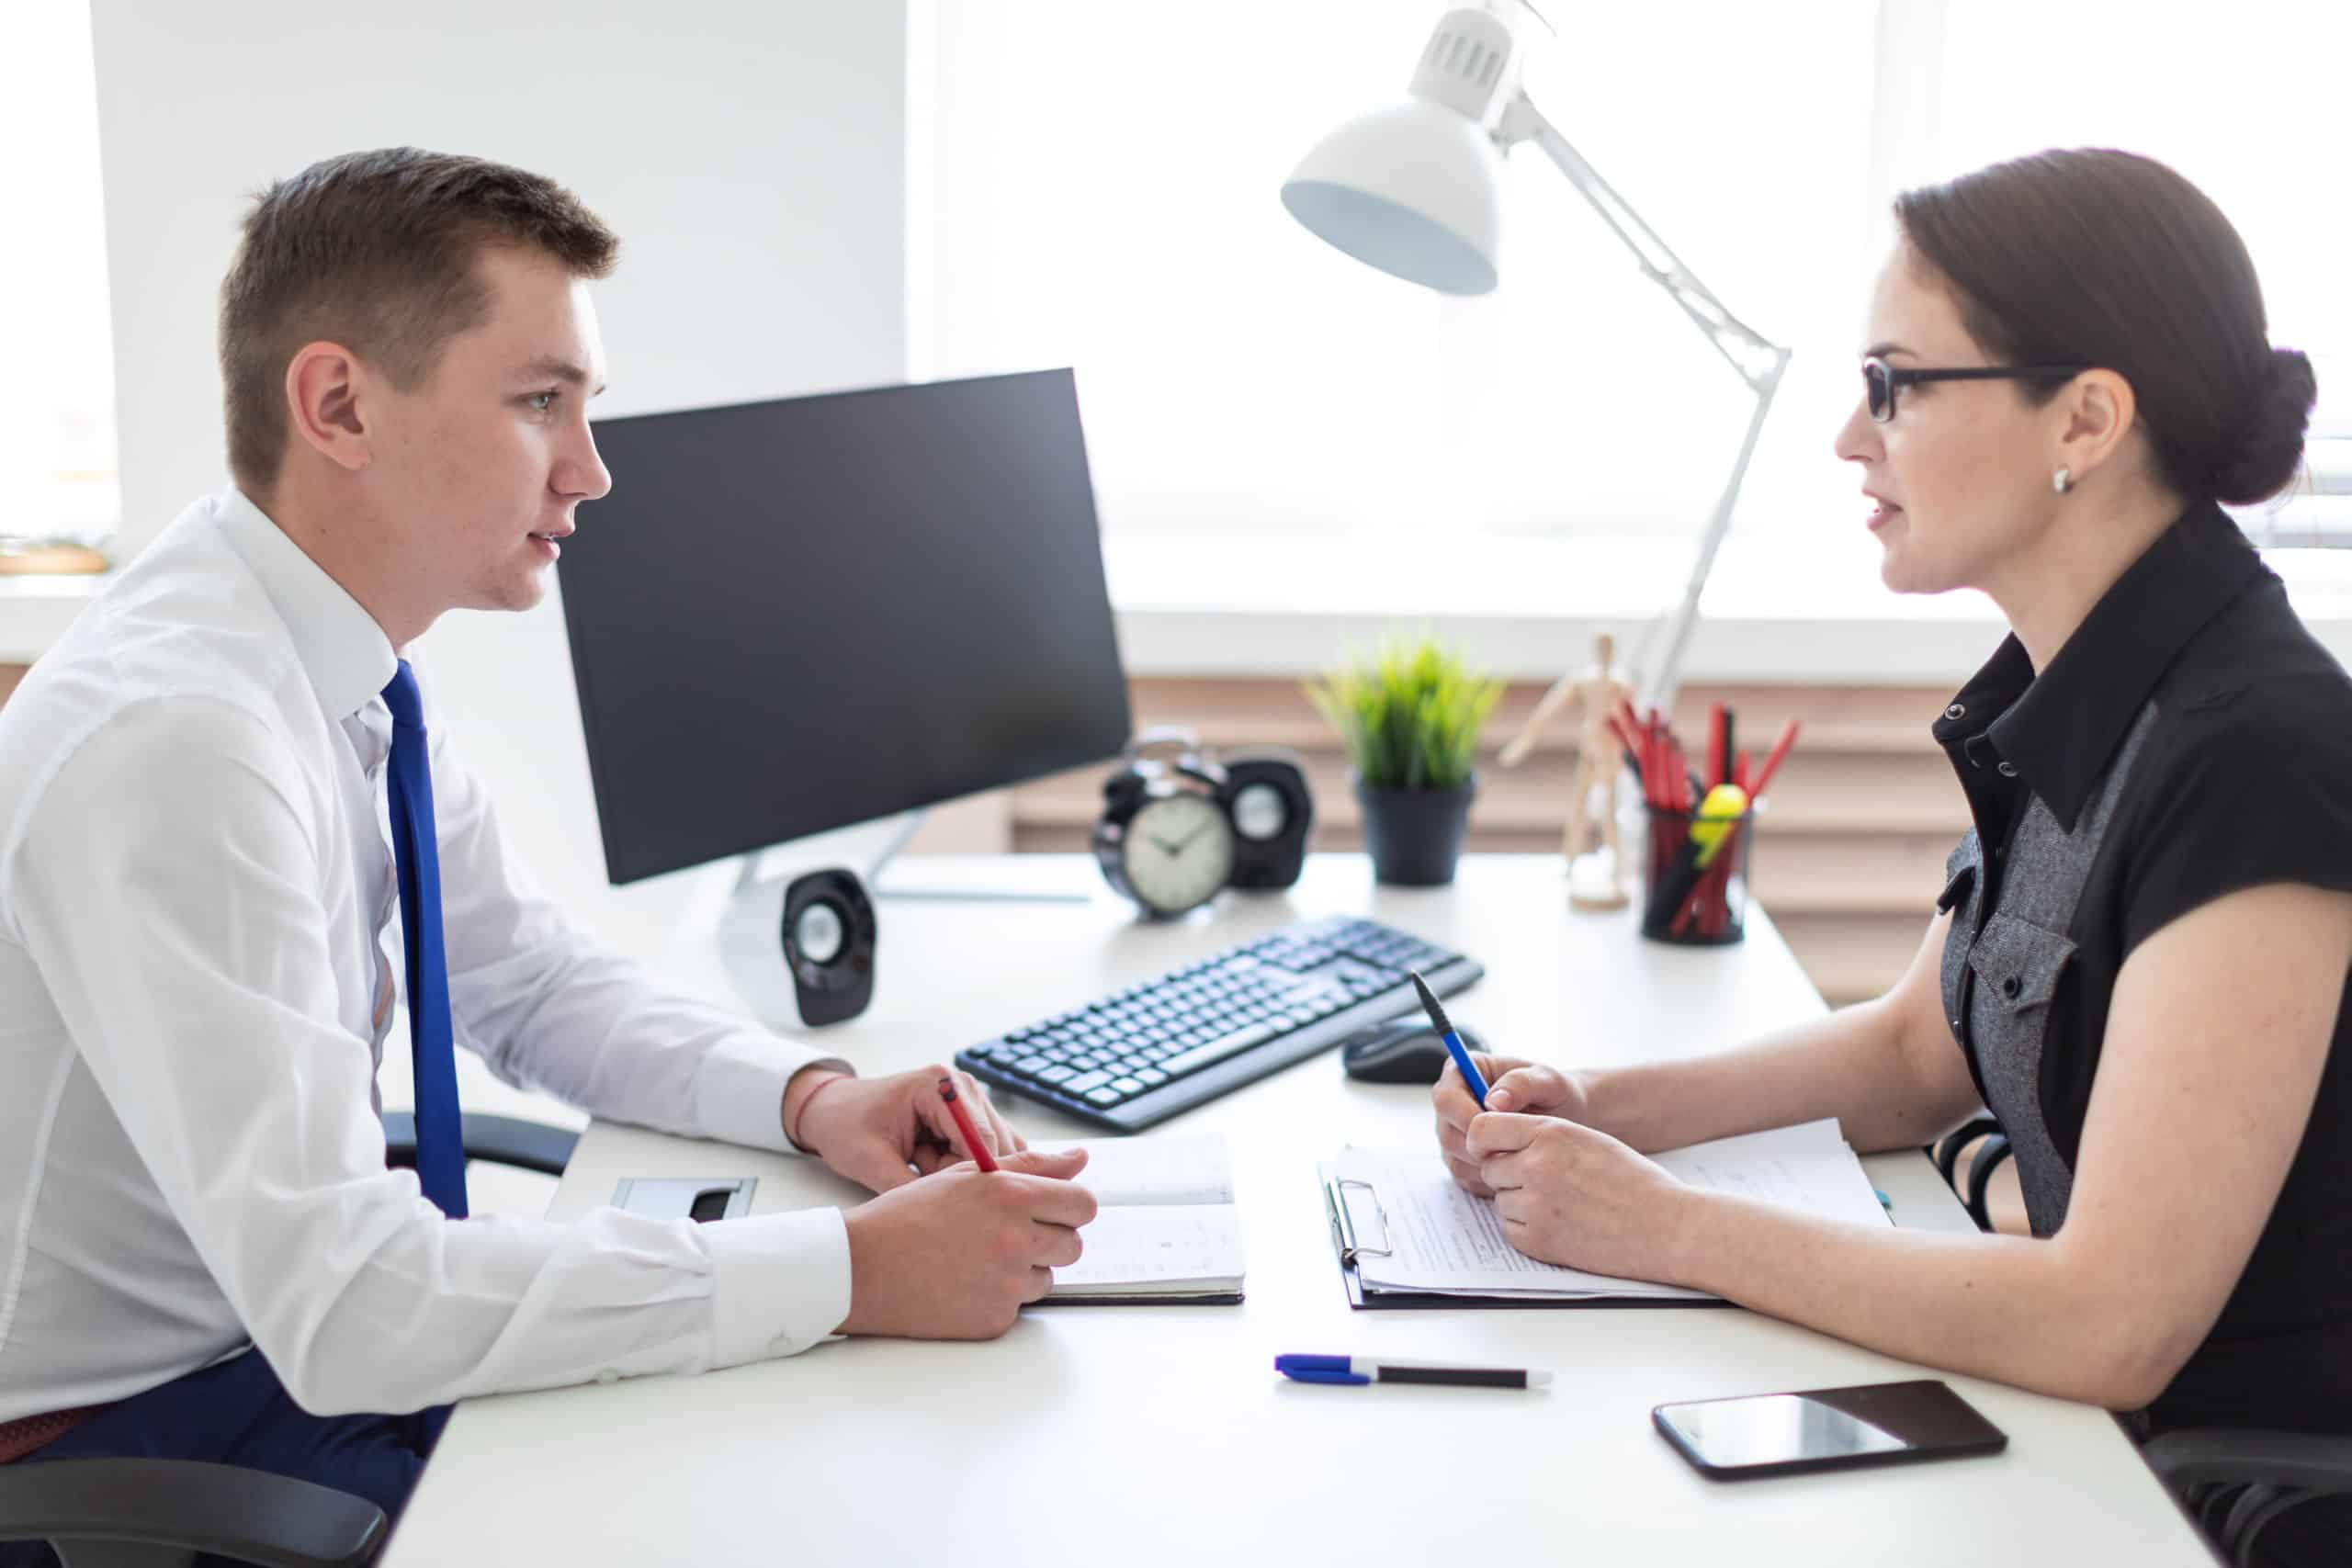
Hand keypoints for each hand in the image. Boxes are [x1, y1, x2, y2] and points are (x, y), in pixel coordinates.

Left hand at [787, 1064, 1025, 1192]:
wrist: (833, 1111)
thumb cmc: (845, 1127)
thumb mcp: (870, 1162)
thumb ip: (909, 1187)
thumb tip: (944, 1218)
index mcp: (939, 1084)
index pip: (980, 1136)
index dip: (974, 1176)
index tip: (955, 1204)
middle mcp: (962, 1086)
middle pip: (994, 1144)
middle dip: (964, 1172)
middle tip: (919, 1175)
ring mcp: (969, 1099)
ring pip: (992, 1152)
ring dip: (961, 1170)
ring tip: (920, 1165)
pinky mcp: (970, 1116)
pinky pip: (984, 1151)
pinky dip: (961, 1167)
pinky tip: (931, 1165)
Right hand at [838, 1149, 1098, 1337]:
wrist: (861, 1269)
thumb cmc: (907, 1217)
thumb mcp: (966, 1176)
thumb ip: (1030, 1165)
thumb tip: (1079, 1159)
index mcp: (1011, 1196)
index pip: (1082, 1203)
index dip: (1070, 1207)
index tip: (1055, 1210)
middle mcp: (1015, 1239)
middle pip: (1073, 1244)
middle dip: (1050, 1239)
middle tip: (1010, 1235)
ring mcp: (1007, 1284)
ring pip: (1048, 1277)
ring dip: (1026, 1271)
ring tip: (978, 1259)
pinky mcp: (995, 1319)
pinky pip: (1019, 1307)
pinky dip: (998, 1298)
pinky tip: (963, 1284)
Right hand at [1432, 1054, 1589, 1195]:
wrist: (1566, 1119)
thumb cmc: (1556, 1094)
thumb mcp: (1549, 1081)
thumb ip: (1522, 1084)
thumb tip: (1492, 1101)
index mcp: (1463, 1073)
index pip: (1446, 1099)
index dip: (1466, 1118)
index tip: (1499, 1130)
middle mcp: (1452, 1105)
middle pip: (1446, 1134)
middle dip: (1481, 1148)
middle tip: (1517, 1150)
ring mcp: (1454, 1134)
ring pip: (1454, 1159)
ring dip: (1487, 1166)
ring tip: (1522, 1158)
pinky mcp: (1462, 1159)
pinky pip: (1465, 1178)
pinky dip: (1489, 1180)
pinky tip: (1517, 1169)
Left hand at [1467, 1113, 1689, 1281]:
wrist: (1665, 1226)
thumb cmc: (1632, 1180)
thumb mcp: (1586, 1139)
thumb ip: (1541, 1136)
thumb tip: (1495, 1143)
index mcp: (1550, 1133)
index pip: (1482, 1128)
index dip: (1483, 1139)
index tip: (1491, 1147)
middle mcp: (1537, 1166)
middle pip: (1489, 1167)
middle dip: (1508, 1173)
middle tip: (1545, 1181)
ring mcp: (1535, 1206)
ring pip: (1500, 1199)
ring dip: (1519, 1202)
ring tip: (1563, 1203)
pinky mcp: (1538, 1241)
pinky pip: (1510, 1229)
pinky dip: (1527, 1228)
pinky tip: (1562, 1224)